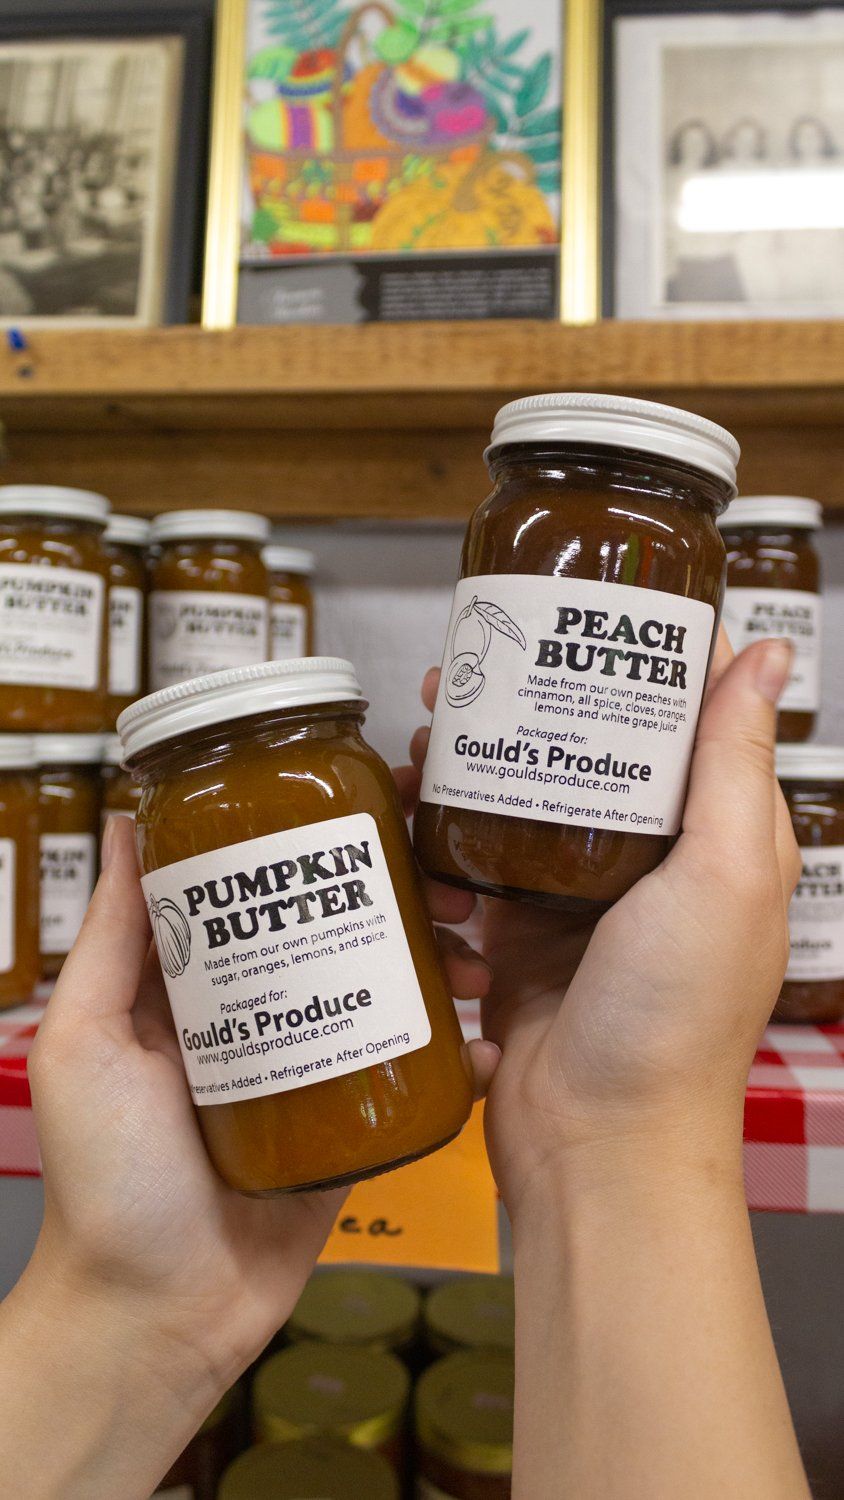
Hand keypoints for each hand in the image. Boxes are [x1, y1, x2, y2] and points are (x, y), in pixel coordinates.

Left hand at [9, 801, 492, 1497]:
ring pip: (386, 993)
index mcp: (199, 985)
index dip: (314, 844)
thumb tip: (123, 823)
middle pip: (341, 932)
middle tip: (450, 888)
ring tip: (474, 962)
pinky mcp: (353, 1129)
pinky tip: (484, 1043)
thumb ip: (109, 938)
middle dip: (404, 899)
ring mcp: (312, 1068)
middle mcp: (261, 1014)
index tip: (373, 801)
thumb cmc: (107, 1178)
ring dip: (440, 967)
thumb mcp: (86, 1040)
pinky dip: (456, 1059)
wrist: (156, 1314)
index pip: (263, 889)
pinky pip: (409, 1080)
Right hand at [410, 633, 798, 1214]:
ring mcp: (578, 895)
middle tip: (467, 669)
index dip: (641, 653)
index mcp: (717, 835)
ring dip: (468, 764)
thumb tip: (769, 649)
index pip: (688, 716)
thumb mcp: (726, 874)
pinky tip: (410, 823)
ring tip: (419, 738)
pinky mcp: (518, 933)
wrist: (598, 1144)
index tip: (586, 601)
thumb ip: (736, 762)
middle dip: (526, 700)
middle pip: (586, 746)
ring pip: (519, 798)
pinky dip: (441, 843)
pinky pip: (473, 864)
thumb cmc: (676, 1019)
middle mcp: (649, 858)